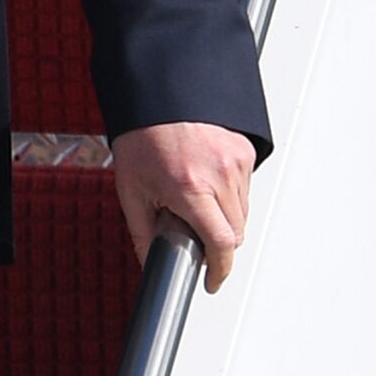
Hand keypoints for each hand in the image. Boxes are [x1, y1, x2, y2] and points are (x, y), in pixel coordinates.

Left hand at [110, 120, 255, 292]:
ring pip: (242, 213)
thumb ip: (143, 232)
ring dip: (224, 220)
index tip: (212, 280)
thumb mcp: (131, 189)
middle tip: (192, 236)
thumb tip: (150, 264)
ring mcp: (236, 162)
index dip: (219, 270)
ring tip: (193, 202)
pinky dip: (229, 196)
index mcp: (190, 188)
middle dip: (216, 244)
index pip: (221, 244)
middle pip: (235, 233)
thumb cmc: (141, 137)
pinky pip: (244, 189)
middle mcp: (219, 175)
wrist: (156, 95)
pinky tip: (205, 183)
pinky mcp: (245, 151)